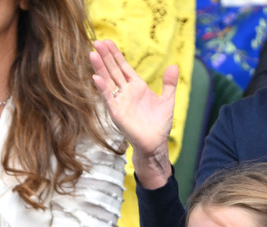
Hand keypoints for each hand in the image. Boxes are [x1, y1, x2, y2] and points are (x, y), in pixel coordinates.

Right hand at [90, 39, 176, 188]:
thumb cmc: (159, 125)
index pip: (123, 67)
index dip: (116, 55)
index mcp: (136, 87)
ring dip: (100, 68)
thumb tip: (174, 66)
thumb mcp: (167, 100)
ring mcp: (120, 102)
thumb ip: (169, 83)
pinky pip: (108, 98)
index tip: (107, 42)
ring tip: (93, 54)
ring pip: (108, 81)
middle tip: (97, 42)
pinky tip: (96, 77)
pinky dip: (103, 88)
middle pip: (113, 70)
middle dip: (106, 56)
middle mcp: (126, 93)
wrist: (155, 144)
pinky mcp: (117, 113)